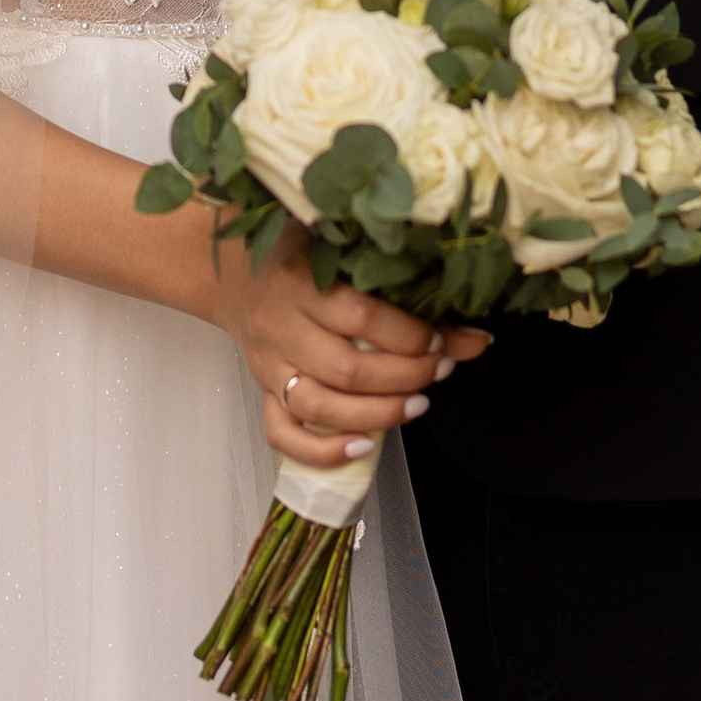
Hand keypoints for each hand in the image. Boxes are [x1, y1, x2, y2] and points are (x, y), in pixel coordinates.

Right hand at [208, 220, 490, 470]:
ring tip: (418, 405)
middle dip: (406, 376)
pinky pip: (283, 434)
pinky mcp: (262, 393)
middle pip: (346, 368)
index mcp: (298, 281)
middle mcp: (279, 326)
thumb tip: (469, 327)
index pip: (360, 315)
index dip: (408, 335)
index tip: (443, 339)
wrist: (232, 275)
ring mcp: (268, 365)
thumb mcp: (338, 249)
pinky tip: (365, 447)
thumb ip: (393, 279)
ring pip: (321, 406)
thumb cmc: (297, 256)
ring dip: (378, 414)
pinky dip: (324, 450)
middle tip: (441, 370)